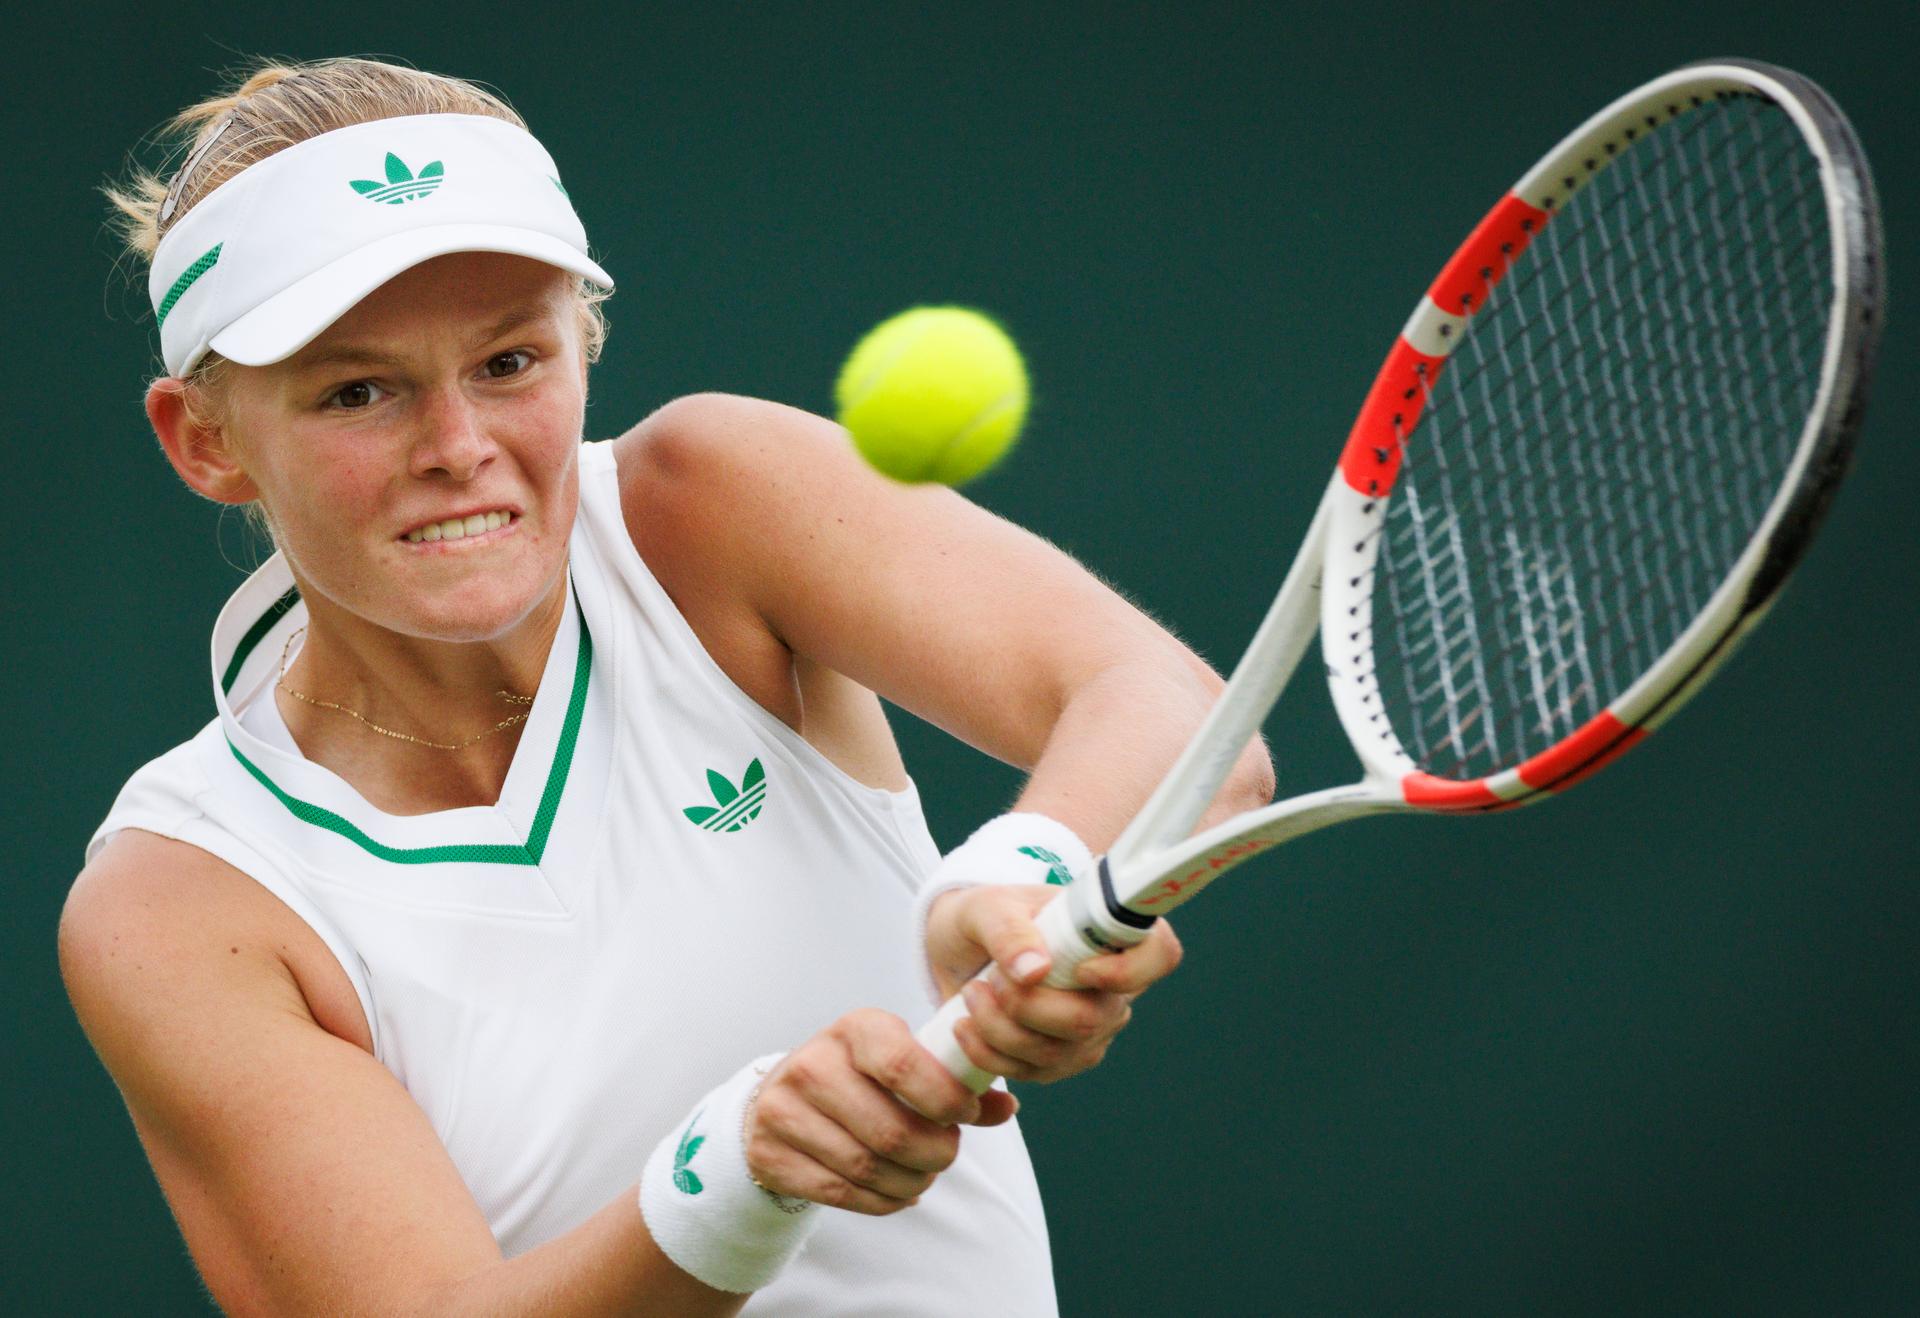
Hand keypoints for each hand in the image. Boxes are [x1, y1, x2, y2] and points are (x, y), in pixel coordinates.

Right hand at [744, 1009, 1017, 1215]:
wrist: (777, 1100)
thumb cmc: (858, 1077)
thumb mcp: (901, 1061)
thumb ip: (954, 1081)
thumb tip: (1008, 1107)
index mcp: (855, 1029)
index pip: (905, 1066)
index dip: (945, 1099)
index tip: (966, 1115)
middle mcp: (812, 1064)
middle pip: (891, 1131)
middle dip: (935, 1153)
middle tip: (947, 1154)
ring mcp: (784, 1110)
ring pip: (867, 1167)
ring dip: (911, 1182)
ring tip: (924, 1174)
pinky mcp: (770, 1154)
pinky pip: (841, 1192)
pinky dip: (881, 1200)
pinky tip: (896, 1191)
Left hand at [925, 883, 1183, 1083]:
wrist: (957, 949)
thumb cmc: (984, 917)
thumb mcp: (986, 907)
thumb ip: (1009, 930)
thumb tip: (1035, 970)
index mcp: (1112, 932)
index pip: (1159, 955)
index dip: (1130, 970)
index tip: (1080, 969)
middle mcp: (1113, 986)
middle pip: (1094, 1018)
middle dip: (1029, 1007)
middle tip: (989, 980)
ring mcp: (1091, 1028)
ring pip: (1058, 1053)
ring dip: (1000, 1031)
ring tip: (970, 995)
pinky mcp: (1061, 1059)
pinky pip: (1033, 1073)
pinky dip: (991, 1055)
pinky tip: (966, 1027)